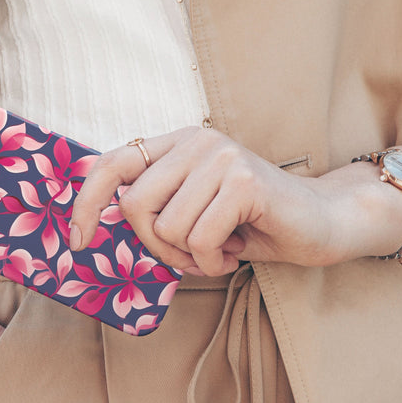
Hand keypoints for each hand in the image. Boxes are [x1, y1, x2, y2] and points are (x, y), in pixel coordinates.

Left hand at [69, 127, 367, 275]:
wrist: (322, 222)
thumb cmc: (252, 223)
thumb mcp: (193, 211)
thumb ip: (156, 208)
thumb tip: (96, 227)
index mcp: (179, 142)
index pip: (113, 163)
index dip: (88, 202)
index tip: (79, 241)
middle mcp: (197, 141)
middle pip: (137, 206)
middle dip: (158, 247)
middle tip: (191, 255)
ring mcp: (221, 157)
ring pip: (168, 228)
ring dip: (191, 257)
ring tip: (221, 248)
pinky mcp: (244, 182)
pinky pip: (200, 239)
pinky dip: (214, 261)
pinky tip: (237, 251)